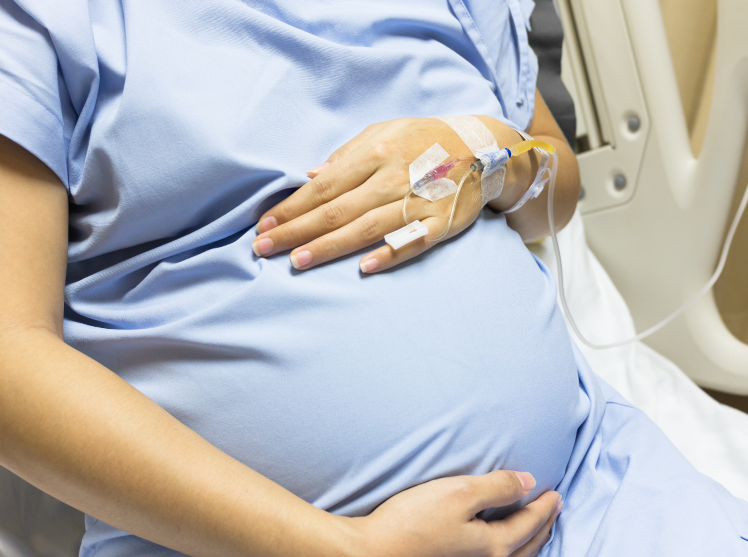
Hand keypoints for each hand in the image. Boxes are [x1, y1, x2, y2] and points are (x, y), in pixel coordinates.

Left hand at [252, 117, 526, 272]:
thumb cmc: (425, 139)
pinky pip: (413, 241)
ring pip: (366, 228)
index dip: (291, 207)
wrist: (484, 147)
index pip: (323, 186)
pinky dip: (391, 253)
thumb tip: (310, 175)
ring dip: (330, 246)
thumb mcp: (385, 132)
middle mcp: (393, 177)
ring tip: (297, 262)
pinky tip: (365, 268)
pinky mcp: (441, 222)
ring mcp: (418, 201)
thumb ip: (348, 155)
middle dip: (296, 231)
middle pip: (337, 210)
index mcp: (375, 154)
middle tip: (264, 249)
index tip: (264, 225)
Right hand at [349, 471, 561, 556]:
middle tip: (554, 510)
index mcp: (493, 545)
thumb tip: (528, 482)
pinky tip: (498, 544)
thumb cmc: (412, 521)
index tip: (556, 493)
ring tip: (535, 528)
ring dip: (529, 542)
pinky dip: (510, 551)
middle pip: (527, 545)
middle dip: (543, 526)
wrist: (371, 552)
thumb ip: (497, 487)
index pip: (528, 523)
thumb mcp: (459, 493)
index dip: (544, 506)